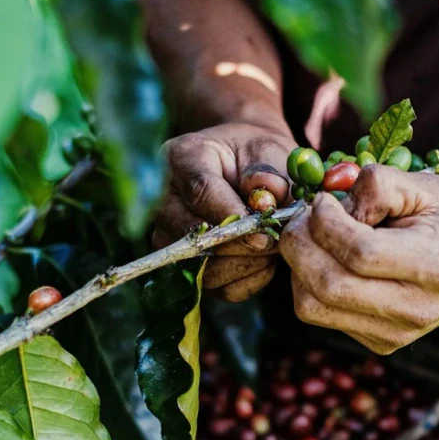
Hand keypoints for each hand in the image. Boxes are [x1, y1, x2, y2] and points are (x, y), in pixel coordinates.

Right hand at [153, 122, 296, 300]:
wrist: (246, 171)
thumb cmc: (255, 158)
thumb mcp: (268, 151)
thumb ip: (269, 172)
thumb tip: (267, 199)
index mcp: (182, 158)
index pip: (199, 191)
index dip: (230, 215)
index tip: (261, 231)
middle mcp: (164, 201)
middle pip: (194, 235)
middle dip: (240, 245)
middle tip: (274, 242)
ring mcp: (170, 238)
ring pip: (205, 268)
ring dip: (246, 264)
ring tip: (271, 246)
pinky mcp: (185, 268)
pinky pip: (218, 288)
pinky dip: (247, 279)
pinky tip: (263, 260)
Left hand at [279, 166, 438, 352]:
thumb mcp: (427, 185)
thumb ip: (377, 185)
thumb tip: (329, 203)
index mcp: (434, 266)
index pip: (359, 254)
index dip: (326, 223)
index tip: (323, 201)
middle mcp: (414, 310)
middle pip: (326, 287)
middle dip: (299, 245)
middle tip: (304, 218)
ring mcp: (395, 334)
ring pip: (312, 307)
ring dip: (299, 268)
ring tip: (315, 238)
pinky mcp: (380, 343)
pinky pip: (322, 315)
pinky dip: (312, 285)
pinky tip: (331, 261)